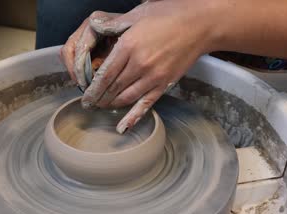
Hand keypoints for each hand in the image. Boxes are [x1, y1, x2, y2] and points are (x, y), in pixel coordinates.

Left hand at [69, 0, 218, 132]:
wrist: (201, 25)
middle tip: (89, 104)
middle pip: (112, 89)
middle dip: (98, 98)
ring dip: (111, 105)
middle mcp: (139, 64)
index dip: (92, 88)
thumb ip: (114, 24)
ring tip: (102, 107)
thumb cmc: (170, 14)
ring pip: (126, 98)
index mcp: (129, 46)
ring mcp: (153, 77)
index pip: (104, 74)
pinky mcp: (165, 84)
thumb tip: (94, 26)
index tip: (85, 96)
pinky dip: (133, 117)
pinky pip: (146, 104)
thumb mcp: (138, 13)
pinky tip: (123, 127)